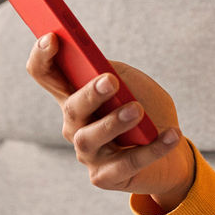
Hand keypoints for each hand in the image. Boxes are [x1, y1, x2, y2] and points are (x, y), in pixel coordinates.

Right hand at [26, 33, 194, 210]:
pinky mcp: (105, 177)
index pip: (45, 74)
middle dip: (89, 94)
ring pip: (90, 138)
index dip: (42, 56)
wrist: (172, 149)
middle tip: (110, 81)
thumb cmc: (148, 110)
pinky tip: (172, 134)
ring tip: (138, 110)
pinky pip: (127, 163)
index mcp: (75, 95)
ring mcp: (87, 153)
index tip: (52, 37)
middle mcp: (75, 125)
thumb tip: (103, 71)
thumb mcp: (134, 84)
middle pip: (71, 108)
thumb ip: (116, 73)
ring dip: (114, 122)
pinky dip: (152, 148)